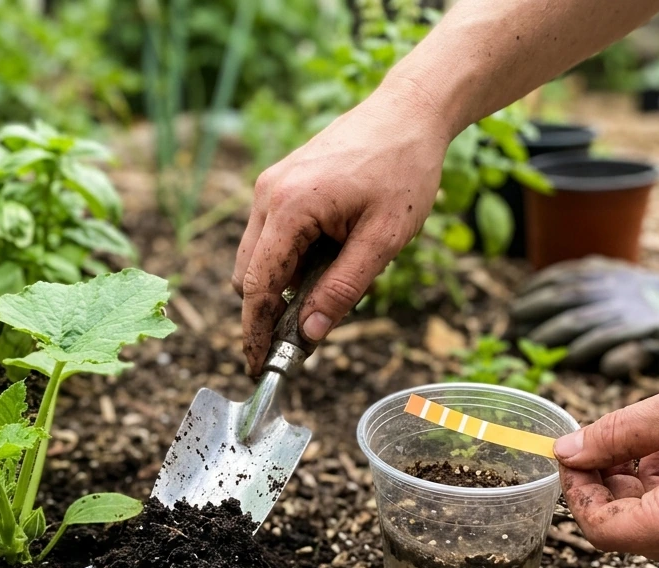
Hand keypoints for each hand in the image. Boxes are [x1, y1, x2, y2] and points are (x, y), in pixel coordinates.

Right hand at [233, 81, 449, 374]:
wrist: (409, 111)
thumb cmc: (403, 170)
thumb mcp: (383, 240)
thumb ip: (343, 289)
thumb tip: (309, 334)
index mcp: (289, 208)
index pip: (257, 286)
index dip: (256, 331)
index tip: (258, 366)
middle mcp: (268, 195)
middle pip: (248, 275)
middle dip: (268, 311)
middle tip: (302, 339)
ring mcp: (270, 186)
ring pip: (258, 257)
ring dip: (284, 283)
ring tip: (335, 279)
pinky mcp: (279, 183)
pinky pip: (272, 236)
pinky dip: (291, 258)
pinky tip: (332, 254)